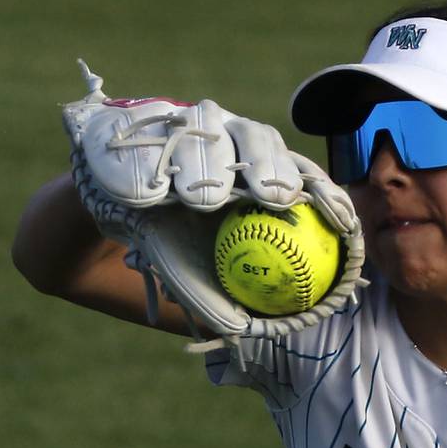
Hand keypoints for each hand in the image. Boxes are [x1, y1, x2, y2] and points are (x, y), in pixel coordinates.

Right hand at [61, 60, 366, 354]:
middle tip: (272, 197)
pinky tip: (152, 193)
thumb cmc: (164, 238)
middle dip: (270, 164)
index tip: (338, 219)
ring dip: (209, 162)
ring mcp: (188, 120)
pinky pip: (147, 136)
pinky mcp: (145, 116)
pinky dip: (149, 163)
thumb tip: (240, 331)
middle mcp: (227, 135)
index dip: (322, 189)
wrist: (108, 209)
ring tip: (208, 199)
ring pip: (207, 128)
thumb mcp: (190, 272)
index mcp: (254, 167)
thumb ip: (214, 297)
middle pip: (258, 137)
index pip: (298, 171)